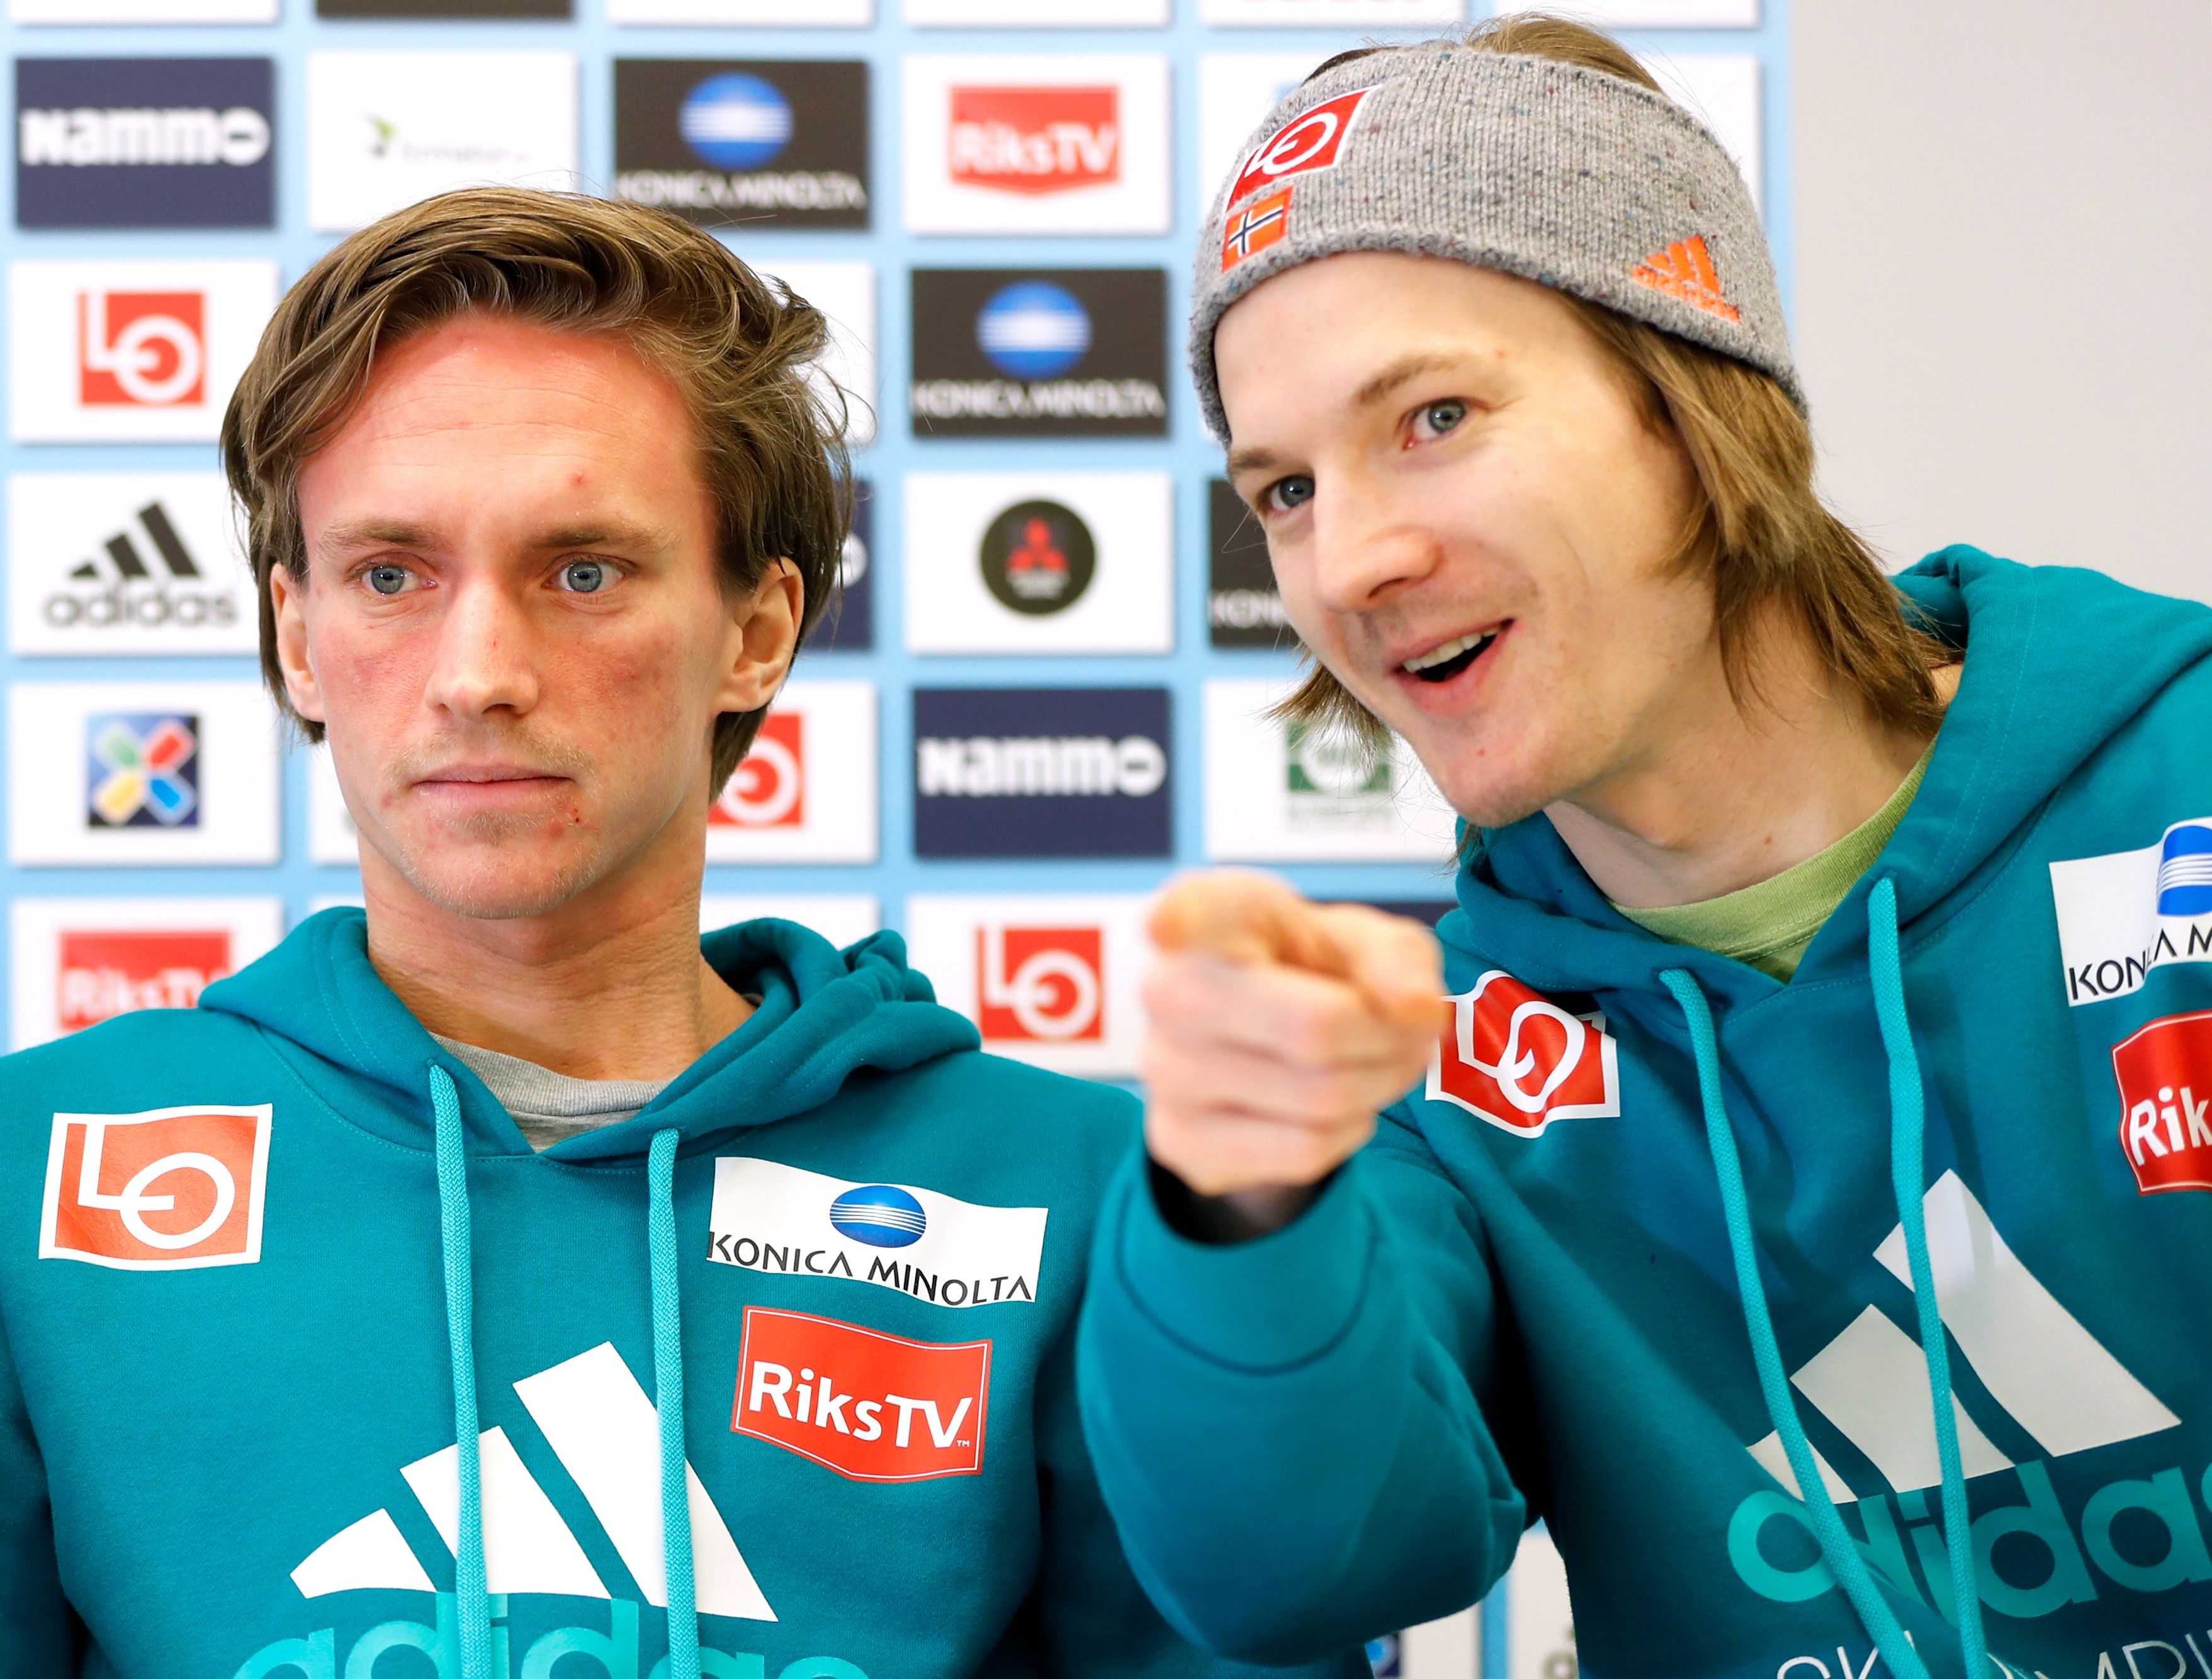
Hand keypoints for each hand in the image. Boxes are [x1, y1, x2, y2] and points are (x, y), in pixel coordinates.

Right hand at [1141, 870, 1446, 1231]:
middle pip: (1313, 1030)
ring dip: (1380, 1087)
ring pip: (1319, 1100)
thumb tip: (1417, 1010)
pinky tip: (1336, 1107)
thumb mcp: (1369, 945)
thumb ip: (1400, 961)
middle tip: (1407, 1032)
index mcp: (1215, 915)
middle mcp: (1169, 989)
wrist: (1269, 1042)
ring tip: (1378, 1064)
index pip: (1191, 913)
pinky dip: (1348, 1133)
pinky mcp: (1178, 1140)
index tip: (1168, 924)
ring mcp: (1164, 1070)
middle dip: (1389, 1040)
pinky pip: (1304, 1152)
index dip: (1180, 918)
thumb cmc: (1316, 973)